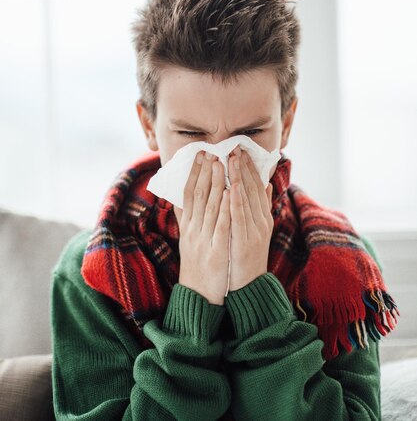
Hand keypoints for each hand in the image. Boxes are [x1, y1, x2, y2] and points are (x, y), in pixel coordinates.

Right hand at [175, 151, 230, 305]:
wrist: (198, 297)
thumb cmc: (196, 266)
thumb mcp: (187, 240)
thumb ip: (184, 218)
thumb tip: (177, 197)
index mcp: (188, 226)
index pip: (188, 193)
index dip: (194, 172)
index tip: (201, 154)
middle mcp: (193, 230)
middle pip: (198, 196)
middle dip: (205, 171)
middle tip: (211, 151)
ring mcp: (204, 241)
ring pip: (210, 207)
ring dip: (216, 183)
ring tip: (221, 164)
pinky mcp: (216, 252)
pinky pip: (221, 226)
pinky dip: (225, 208)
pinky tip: (230, 193)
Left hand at [227, 148, 273, 290]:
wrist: (248, 287)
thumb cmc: (246, 256)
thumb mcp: (256, 229)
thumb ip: (260, 206)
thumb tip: (266, 184)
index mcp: (262, 217)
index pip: (256, 186)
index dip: (249, 167)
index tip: (239, 149)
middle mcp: (261, 221)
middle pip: (253, 189)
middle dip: (243, 167)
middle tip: (235, 147)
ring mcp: (255, 231)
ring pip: (247, 200)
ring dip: (239, 178)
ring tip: (232, 160)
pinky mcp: (246, 242)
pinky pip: (240, 219)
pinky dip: (236, 202)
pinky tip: (231, 188)